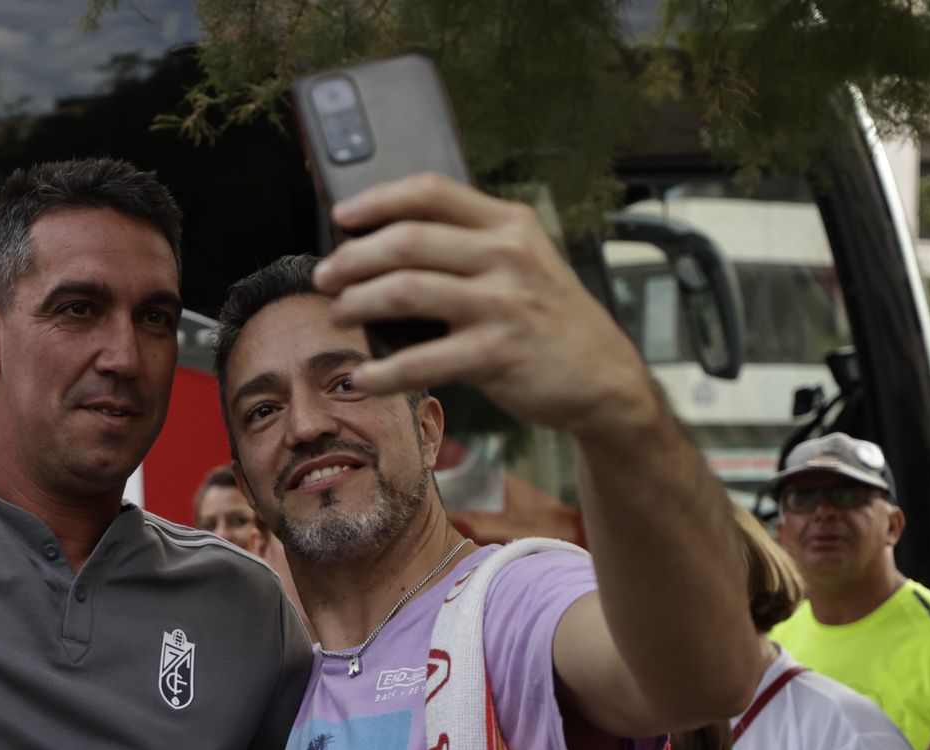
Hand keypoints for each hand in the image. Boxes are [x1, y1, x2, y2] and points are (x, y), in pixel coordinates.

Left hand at [313, 174, 657, 441]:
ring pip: (405, 291)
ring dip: (357, 303)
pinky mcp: (497, 353)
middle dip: (352, 258)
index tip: (342, 215)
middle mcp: (506, 254)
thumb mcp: (521, 263)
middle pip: (407, 240)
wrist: (604, 375)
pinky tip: (363, 377)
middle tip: (325, 276)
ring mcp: (502, 303)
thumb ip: (468, 247)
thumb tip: (386, 248)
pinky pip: (422, 359)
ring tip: (338, 315)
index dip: (378, 199)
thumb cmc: (548, 320)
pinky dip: (383, 371)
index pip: (431, 192)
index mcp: (507, 224)